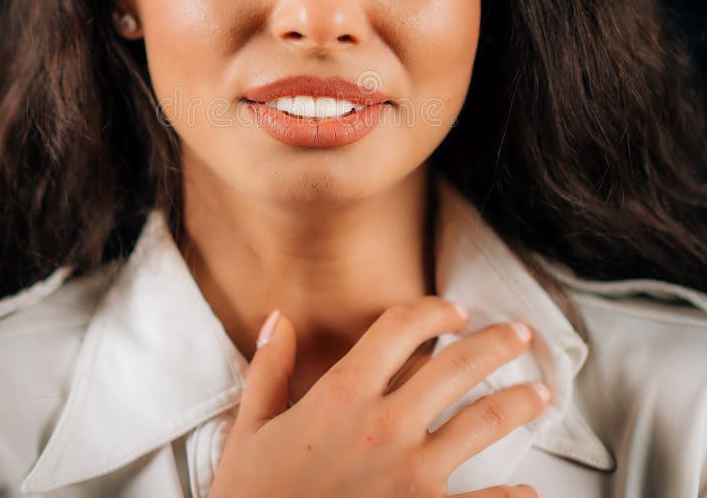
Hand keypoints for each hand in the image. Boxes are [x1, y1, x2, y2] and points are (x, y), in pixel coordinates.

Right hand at [208, 295, 547, 497]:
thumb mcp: (249, 430)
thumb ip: (268, 370)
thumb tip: (277, 319)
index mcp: (342, 395)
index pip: (400, 328)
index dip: (433, 310)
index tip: (453, 310)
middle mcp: (384, 426)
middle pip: (456, 367)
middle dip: (495, 344)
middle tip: (519, 335)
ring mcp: (412, 474)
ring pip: (484, 423)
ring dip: (519, 403)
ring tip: (541, 393)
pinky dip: (514, 496)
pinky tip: (529, 489)